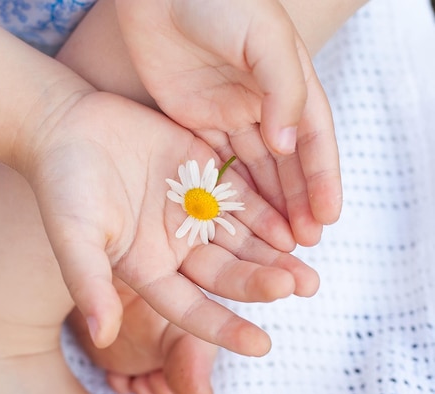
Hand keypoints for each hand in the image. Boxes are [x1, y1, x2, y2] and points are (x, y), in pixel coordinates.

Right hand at [25, 92, 318, 352]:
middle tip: (302, 286)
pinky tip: (292, 220)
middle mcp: (175, 244)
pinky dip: (265, 208)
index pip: (191, 307)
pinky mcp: (202, 171)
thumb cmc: (62, 186)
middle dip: (262, 281)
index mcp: (148, 268)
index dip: (224, 328)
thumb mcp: (74, 236)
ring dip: (274, 251)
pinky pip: (240, 193)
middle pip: (225, 272)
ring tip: (308, 263)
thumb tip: (103, 338)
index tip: (260, 344)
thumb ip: (90, 283)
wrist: (66, 126)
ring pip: (240, 236)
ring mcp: (191, 208)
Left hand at [115, 0, 341, 244]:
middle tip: (303, 242)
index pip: (313, 138)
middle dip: (295, 201)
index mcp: (289, 81)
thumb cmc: (218, 1)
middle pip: (284, 162)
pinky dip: (227, 189)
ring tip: (275, 241)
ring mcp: (227, 113)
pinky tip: (235, 218)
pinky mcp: (193, 119)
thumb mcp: (263, 38)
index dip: (322, 178)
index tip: (327, 217)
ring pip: (252, 168)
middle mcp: (262, 102)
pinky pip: (215, 162)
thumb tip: (286, 144)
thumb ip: (282, 89)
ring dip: (266, 204)